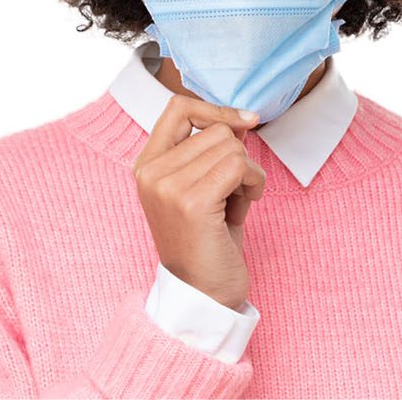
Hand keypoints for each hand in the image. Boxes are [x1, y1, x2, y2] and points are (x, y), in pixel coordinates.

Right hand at [132, 96, 267, 308]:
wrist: (202, 294)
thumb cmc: (207, 241)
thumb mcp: (204, 187)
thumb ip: (214, 152)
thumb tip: (239, 120)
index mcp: (147, 165)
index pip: (178, 107)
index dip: (215, 108)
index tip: (245, 122)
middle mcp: (151, 172)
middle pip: (216, 129)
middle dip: (239, 156)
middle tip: (235, 191)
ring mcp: (167, 186)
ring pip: (231, 146)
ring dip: (249, 173)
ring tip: (237, 202)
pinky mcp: (192, 202)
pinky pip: (239, 167)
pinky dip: (254, 183)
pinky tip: (246, 206)